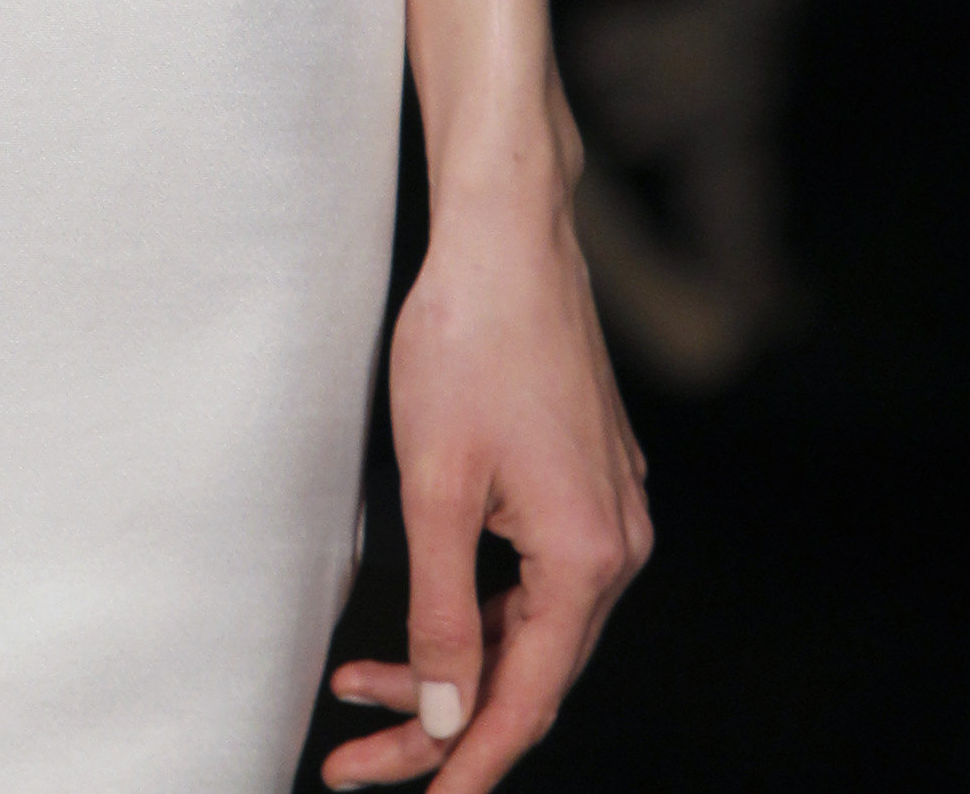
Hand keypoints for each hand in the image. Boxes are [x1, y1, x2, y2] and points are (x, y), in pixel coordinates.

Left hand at [322, 178, 649, 787]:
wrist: (506, 230)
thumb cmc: (467, 341)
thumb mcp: (437, 489)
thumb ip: (445, 614)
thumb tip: (451, 716)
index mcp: (590, 557)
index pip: (529, 699)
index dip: (470, 763)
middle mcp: (616, 544)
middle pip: (530, 672)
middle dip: (441, 722)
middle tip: (352, 758)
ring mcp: (606, 509)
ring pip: (528, 625)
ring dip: (451, 664)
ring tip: (357, 686)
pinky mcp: (584, 479)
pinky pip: (534, 576)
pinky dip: (475, 606)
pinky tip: (420, 618)